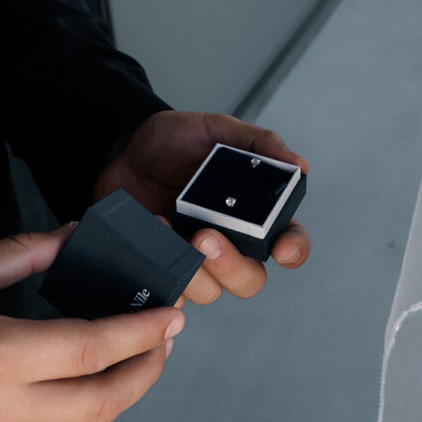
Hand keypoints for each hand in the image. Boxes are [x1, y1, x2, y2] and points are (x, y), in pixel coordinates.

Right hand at [0, 226, 182, 421]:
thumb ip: (21, 253)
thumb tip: (71, 237)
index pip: (93, 349)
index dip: (141, 331)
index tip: (169, 314)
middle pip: (102, 401)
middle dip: (148, 368)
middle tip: (165, 338)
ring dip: (117, 394)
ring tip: (132, 359)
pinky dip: (78, 421)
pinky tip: (79, 392)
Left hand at [94, 111, 310, 303]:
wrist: (123, 148)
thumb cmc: (174, 140)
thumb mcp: (217, 130)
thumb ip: (258, 143)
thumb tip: (298, 164)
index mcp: (253, 212)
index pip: (288, 240)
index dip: (292, 250)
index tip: (282, 249)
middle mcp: (229, 241)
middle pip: (249, 279)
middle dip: (232, 266)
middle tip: (207, 237)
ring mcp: (194, 258)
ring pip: (210, 291)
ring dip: (191, 268)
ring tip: (169, 228)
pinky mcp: (163, 266)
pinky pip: (169, 290)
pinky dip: (161, 271)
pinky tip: (153, 233)